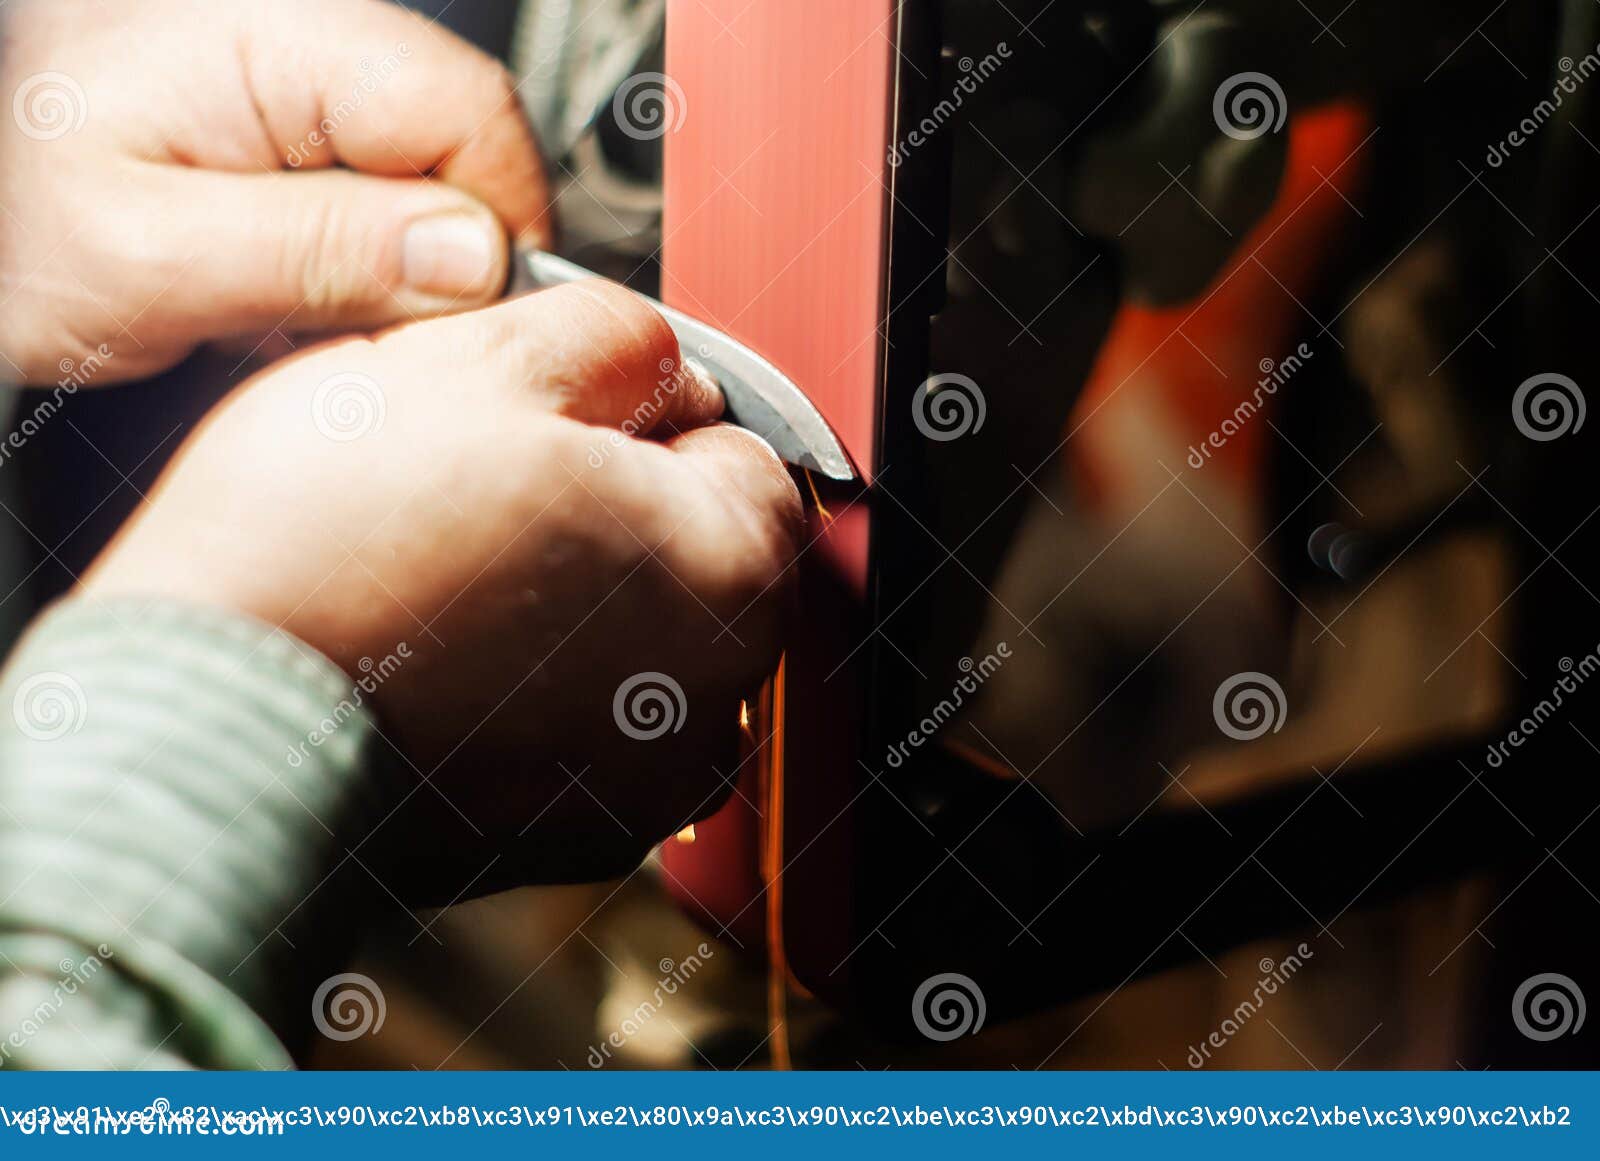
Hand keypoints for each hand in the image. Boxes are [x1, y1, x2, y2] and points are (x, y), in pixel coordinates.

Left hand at [0, 0, 549, 384]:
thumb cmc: (6, 222)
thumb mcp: (151, 259)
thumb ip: (319, 251)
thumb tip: (474, 258)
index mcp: (269, 39)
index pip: (472, 114)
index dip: (498, 225)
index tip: (466, 316)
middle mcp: (299, 38)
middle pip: (468, 140)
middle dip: (453, 250)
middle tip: (387, 328)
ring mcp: (303, 74)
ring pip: (436, 171)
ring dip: (409, 259)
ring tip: (325, 308)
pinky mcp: (296, 118)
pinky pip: (387, 187)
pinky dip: (371, 252)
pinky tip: (311, 286)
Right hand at [79, 283, 803, 889]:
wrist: (212, 724)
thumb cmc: (332, 553)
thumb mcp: (483, 359)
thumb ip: (612, 336)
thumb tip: (654, 356)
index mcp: (728, 572)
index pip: (752, 451)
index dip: (657, 407)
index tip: (581, 405)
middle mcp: (714, 697)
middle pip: (697, 553)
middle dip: (618, 502)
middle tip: (490, 475)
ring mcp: (642, 782)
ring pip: (637, 641)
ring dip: (574, 596)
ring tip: (452, 565)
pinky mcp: (565, 834)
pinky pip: (581, 727)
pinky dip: (534, 686)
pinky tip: (445, 651)